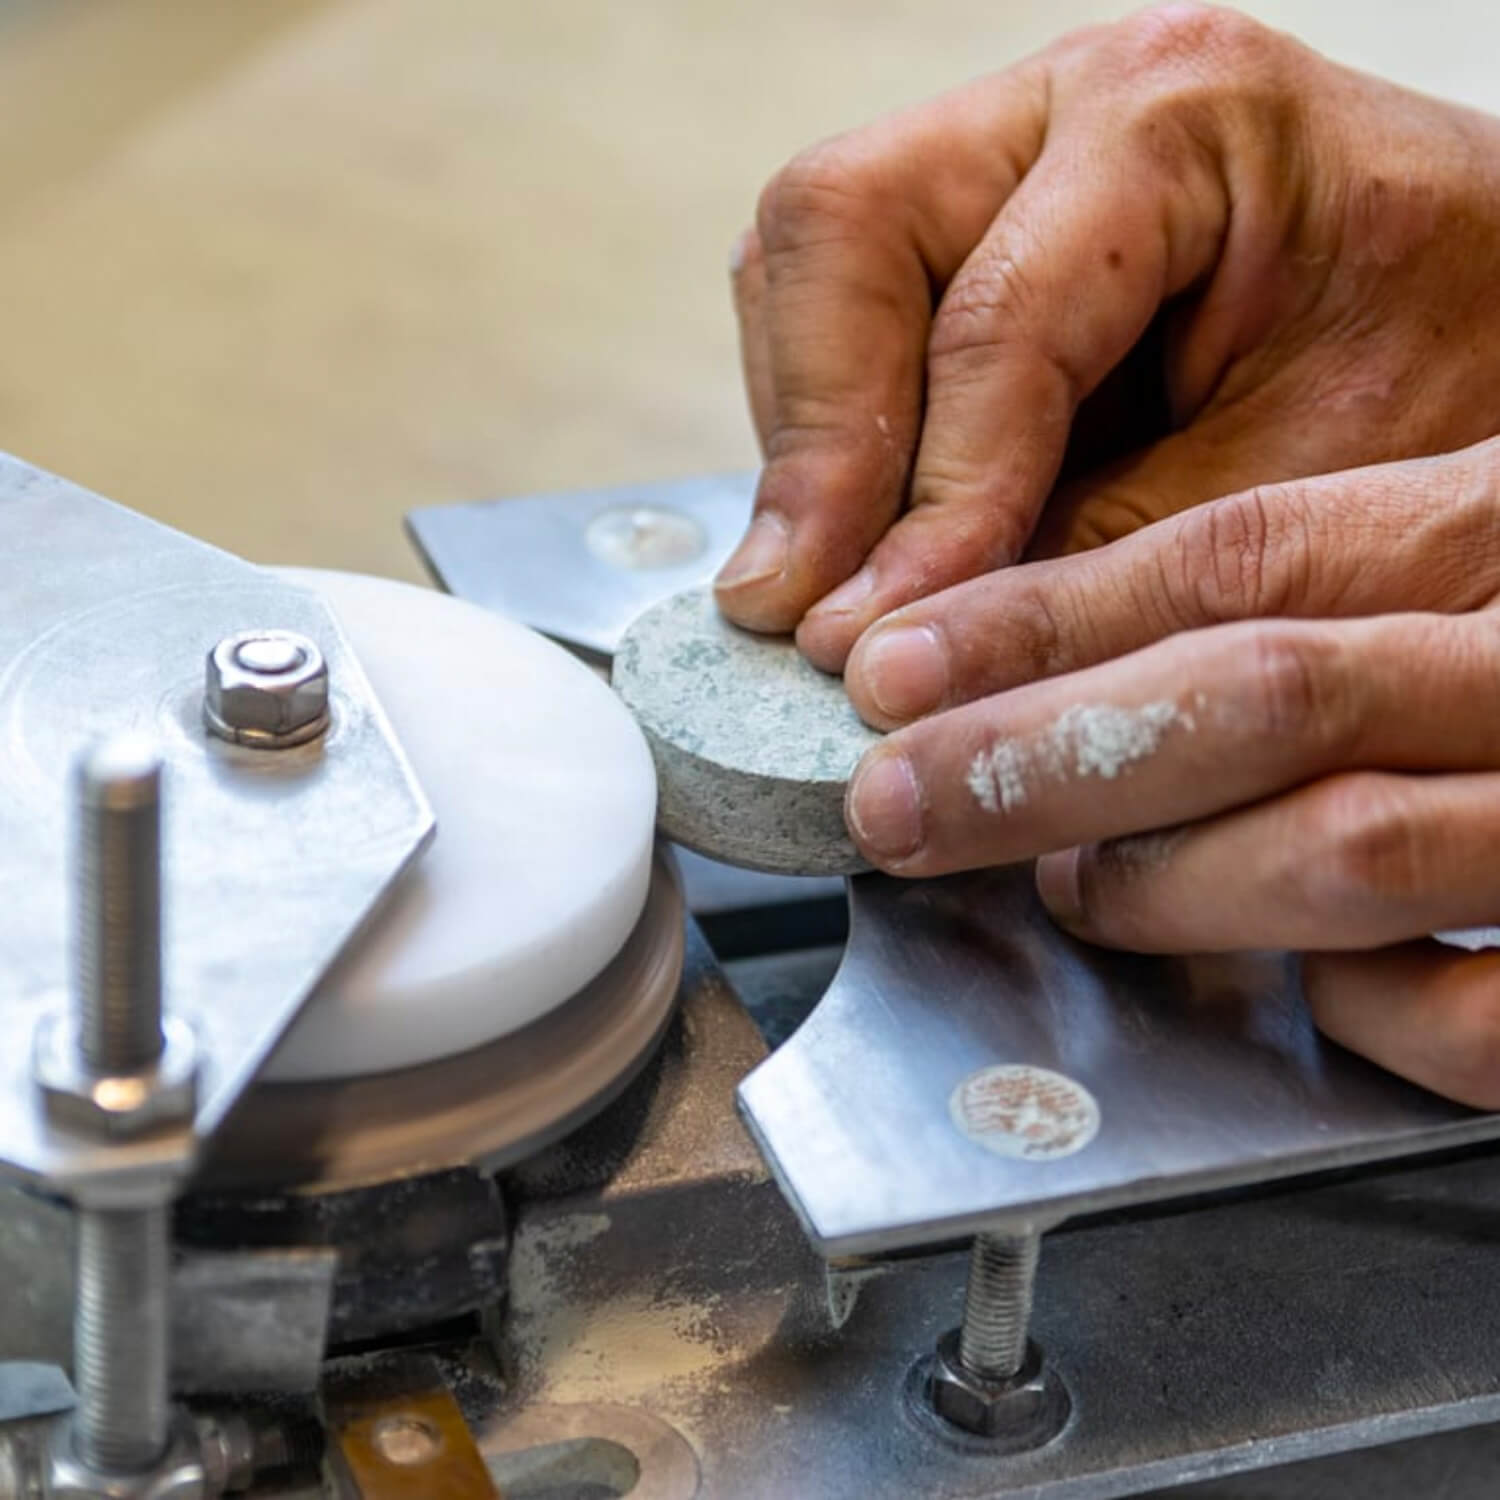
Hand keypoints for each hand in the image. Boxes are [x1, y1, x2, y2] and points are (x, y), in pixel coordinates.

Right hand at [715, 4, 1499, 671]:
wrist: (1483, 323)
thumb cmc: (1440, 378)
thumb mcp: (1298, 487)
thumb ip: (1095, 555)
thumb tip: (903, 643)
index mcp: (1184, 117)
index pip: (994, 318)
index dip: (929, 498)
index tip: (872, 634)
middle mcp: (1066, 104)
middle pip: (836, 229)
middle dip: (812, 441)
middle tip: (792, 605)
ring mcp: (1000, 155)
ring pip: (803, 267)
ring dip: (801, 438)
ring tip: (822, 585)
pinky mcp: (963, 232)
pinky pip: (831, 314)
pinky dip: (824, 433)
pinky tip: (858, 531)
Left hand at [843, 445, 1499, 1106]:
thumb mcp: (1467, 576)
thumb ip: (1320, 620)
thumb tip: (1079, 693)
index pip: (1233, 556)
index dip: (1040, 621)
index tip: (889, 670)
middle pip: (1259, 688)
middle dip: (1041, 755)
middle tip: (895, 801)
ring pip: (1352, 841)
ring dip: (1166, 881)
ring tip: (1064, 891)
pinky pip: (1481, 1009)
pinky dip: (1367, 1009)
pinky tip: (1309, 995)